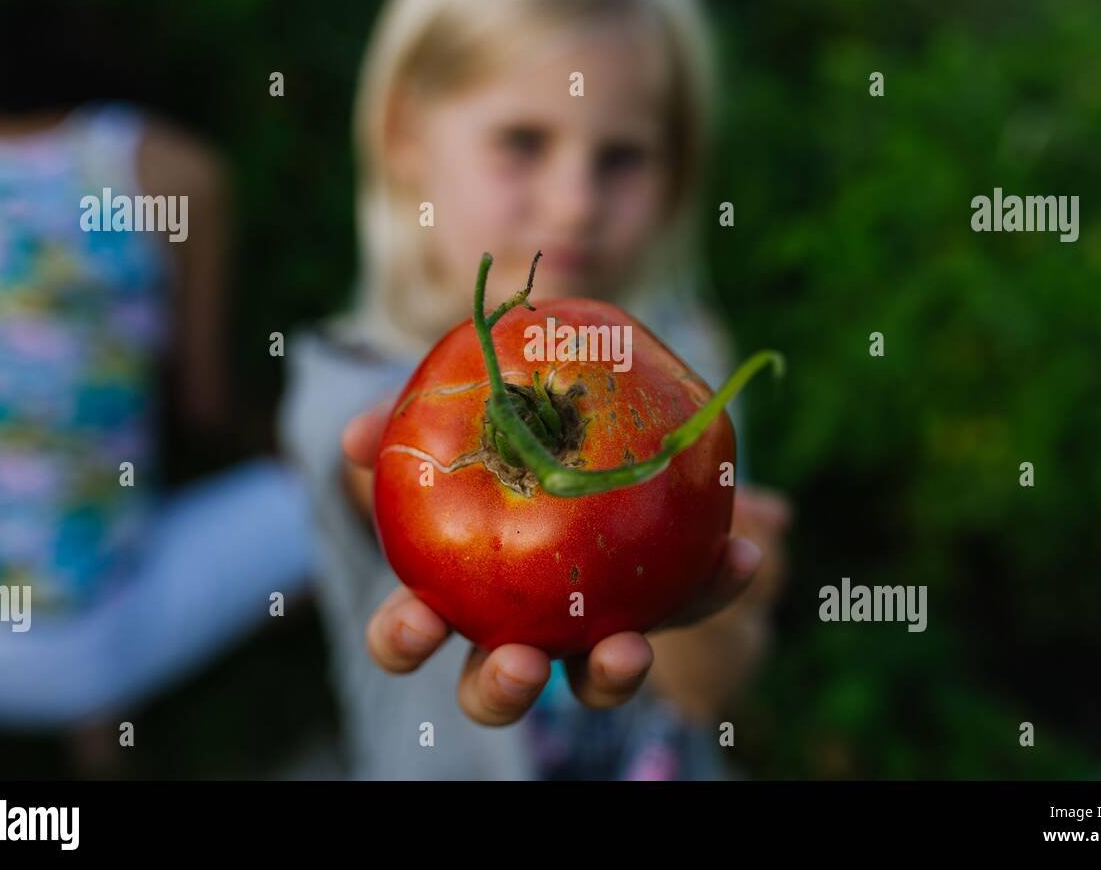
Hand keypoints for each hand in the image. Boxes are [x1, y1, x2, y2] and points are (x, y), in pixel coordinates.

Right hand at [341, 401, 770, 726]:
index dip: (403, 638)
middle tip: (523, 663)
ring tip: (628, 648)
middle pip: (497, 688)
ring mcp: (595, 624)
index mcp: (454, 590)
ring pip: (595, 682)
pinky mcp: (664, 601)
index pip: (411, 630)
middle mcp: (521, 626)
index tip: (414, 619)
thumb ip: (405, 422)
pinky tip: (744, 549)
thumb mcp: (455, 414)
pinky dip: (718, 582)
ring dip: (610, 677)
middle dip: (502, 689)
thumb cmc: (505, 424)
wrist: (595, 410)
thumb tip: (356, 437)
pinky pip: (692, 602)